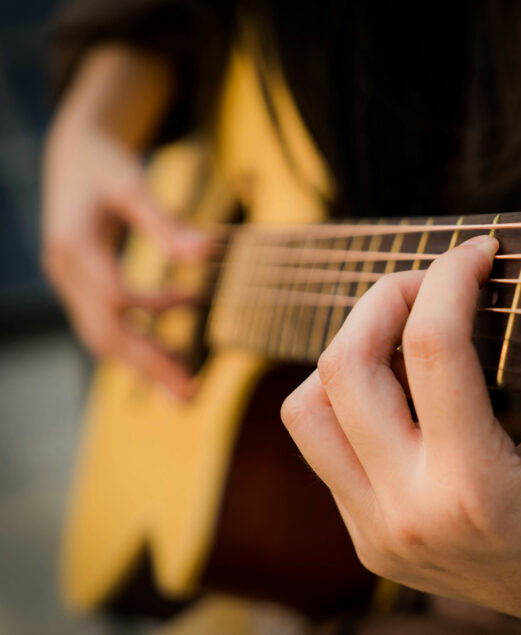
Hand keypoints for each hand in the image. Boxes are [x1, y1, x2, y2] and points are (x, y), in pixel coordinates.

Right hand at [42, 123, 209, 397]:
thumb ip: (166, 221)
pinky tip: (173, 346)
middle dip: (148, 364)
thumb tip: (206, 252)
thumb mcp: (134, 184)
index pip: (113, 296)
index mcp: (75, 246)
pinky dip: (138, 341)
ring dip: (144, 363)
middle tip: (191, 393)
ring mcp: (69, 283)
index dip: (154, 308)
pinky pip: (106, 326)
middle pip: (105, 333)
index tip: (194, 303)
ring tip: (186, 385)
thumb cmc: (105, 163)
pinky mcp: (79, 287)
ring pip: (102, 337)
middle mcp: (65, 272)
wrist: (72, 152)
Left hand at [281, 235, 520, 632]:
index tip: (478, 250)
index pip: (432, 347)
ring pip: (307, 411)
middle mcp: (410, 517)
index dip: (451, 276)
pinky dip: (353, 402)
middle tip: (433, 279)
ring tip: (405, 331)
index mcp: (477, 489)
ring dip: (349, 352)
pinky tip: (407, 387)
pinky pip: (325, 450)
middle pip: (346, 369)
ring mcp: (380, 535)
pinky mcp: (369, 541)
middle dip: (385, 297)